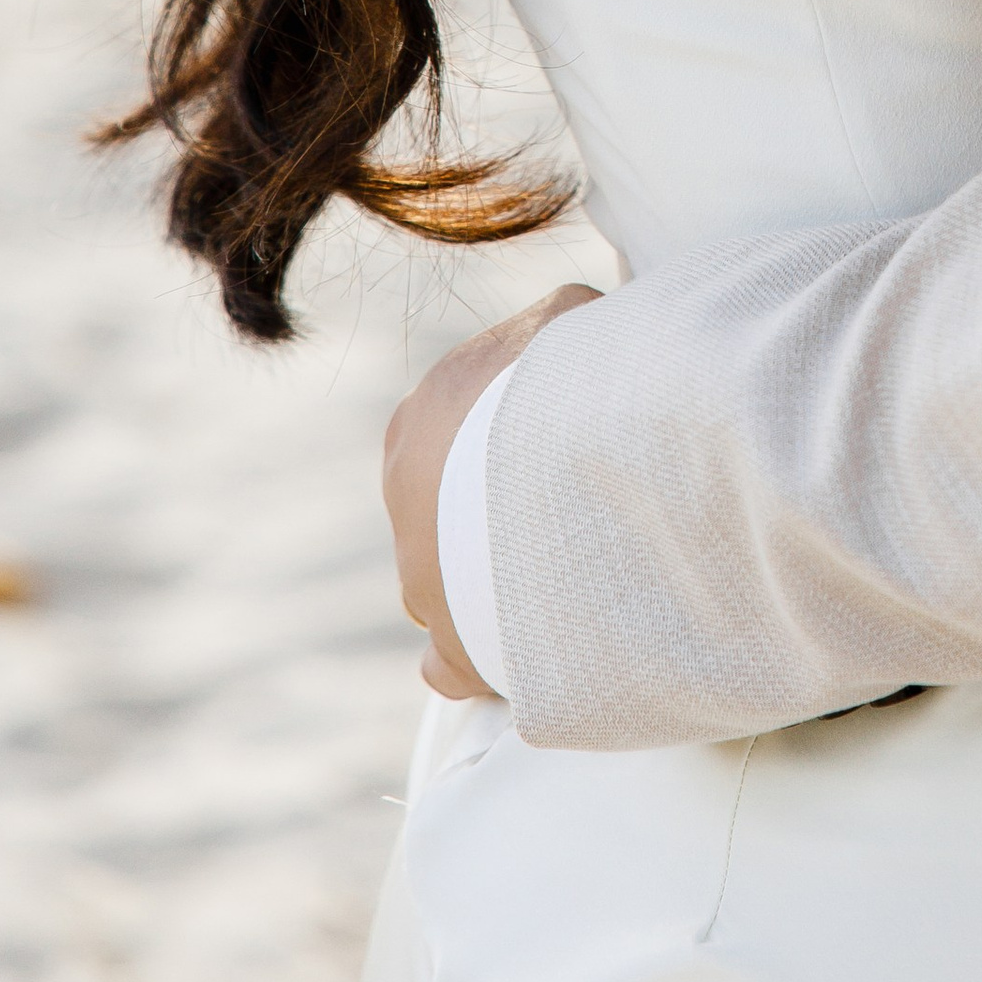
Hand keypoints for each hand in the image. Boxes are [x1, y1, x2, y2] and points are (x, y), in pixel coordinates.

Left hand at [383, 283, 600, 699]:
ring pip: (445, 585)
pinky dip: (485, 657)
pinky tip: (527, 643)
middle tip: (571, 504)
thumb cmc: (566, 380)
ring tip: (566, 568)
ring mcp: (422, 579)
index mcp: (421, 421)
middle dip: (498, 512)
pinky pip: (452, 664)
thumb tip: (576, 324)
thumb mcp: (568, 317)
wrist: (565, 470)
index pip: (459, 431)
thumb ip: (557, 326)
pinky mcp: (453, 648)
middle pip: (448, 511)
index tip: (565, 438)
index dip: (515, 434)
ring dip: (491, 581)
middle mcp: (405, 501)